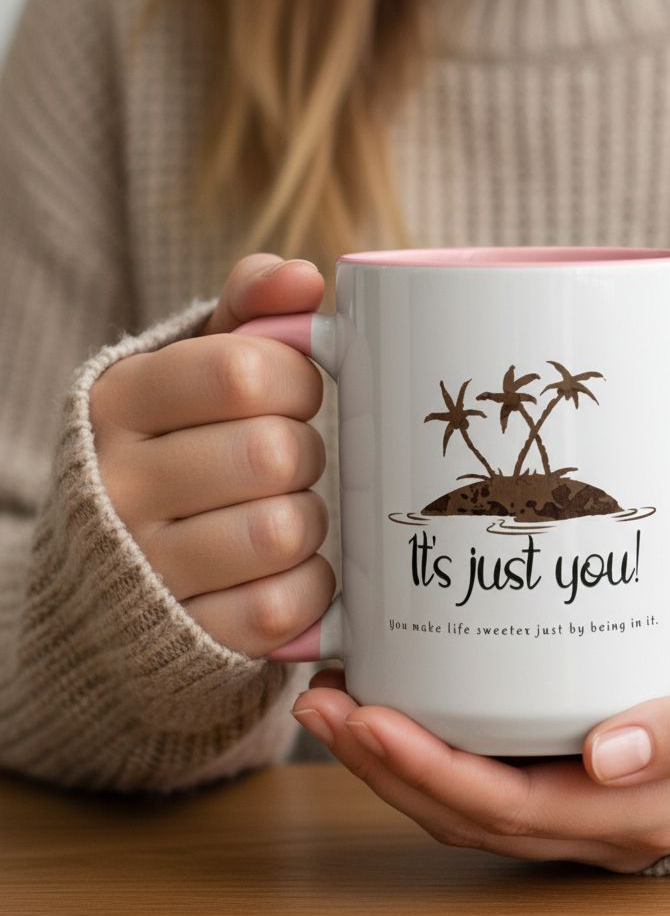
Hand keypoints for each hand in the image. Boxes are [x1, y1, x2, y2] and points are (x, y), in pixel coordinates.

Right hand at [90, 254, 334, 656]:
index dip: (298, 381)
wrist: (114, 581)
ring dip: (309, 521)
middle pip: (274, 453)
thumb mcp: (190, 374)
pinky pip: (283, 606)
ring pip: (283, 531)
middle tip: (290, 459)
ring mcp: (149, 570)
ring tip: (284, 512)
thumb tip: (304, 278)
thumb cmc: (176, 452)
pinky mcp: (190, 636)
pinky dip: (308, 586)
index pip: (243, 370)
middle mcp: (120, 487)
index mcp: (119, 404)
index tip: (296, 393)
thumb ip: (245, 316)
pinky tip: (288, 569)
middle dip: (306, 453)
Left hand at [291, 650, 669, 872]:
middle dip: (383, 765)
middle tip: (322, 702)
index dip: (430, 770)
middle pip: (464, 814)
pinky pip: (480, 783)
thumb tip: (608, 754)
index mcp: (632, 816)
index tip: (367, 717)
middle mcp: (591, 827)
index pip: (507, 808)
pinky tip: (390, 708)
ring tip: (333, 704)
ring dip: (389, 762)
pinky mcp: (562, 783)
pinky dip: (426, 753)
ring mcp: (573, 812)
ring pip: (461, 806)